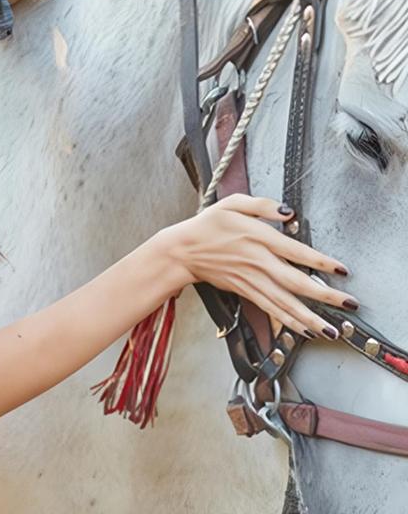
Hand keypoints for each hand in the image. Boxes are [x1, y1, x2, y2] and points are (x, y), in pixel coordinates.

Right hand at [155, 192, 357, 339]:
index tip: (342, 270)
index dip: (320, 262)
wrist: (184, 249)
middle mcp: (257, 261)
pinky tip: (305, 330)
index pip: (295, 251)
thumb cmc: (208, 224)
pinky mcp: (245, 291)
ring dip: (310, 318)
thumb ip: (261, 204)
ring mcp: (251, 280)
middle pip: (295, 281)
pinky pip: (271, 309)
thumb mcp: (232, 203)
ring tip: (331, 330)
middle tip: (349, 305)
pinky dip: (288, 322)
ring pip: (285, 302)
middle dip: (325, 296)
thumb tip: (288, 212)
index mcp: (257, 237)